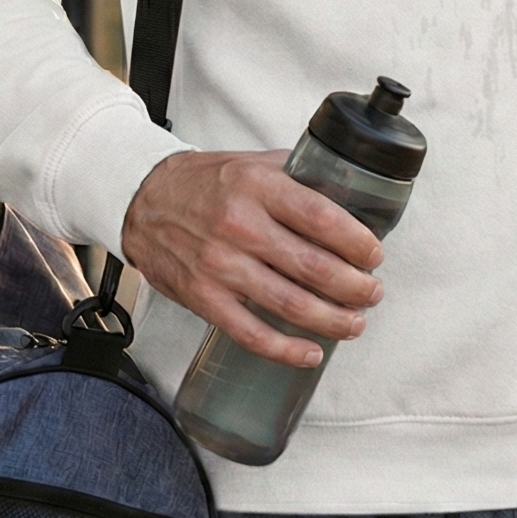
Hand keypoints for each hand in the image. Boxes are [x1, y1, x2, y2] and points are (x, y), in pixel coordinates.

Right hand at [120, 149, 383, 367]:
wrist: (142, 200)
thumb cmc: (206, 182)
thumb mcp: (253, 164)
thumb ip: (298, 176)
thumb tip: (350, 193)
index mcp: (258, 188)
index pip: (322, 218)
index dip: (357, 242)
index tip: (374, 255)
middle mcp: (241, 226)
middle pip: (313, 266)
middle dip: (355, 287)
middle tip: (372, 292)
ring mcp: (220, 265)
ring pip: (289, 303)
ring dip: (332, 319)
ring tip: (355, 323)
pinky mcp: (203, 297)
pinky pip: (251, 332)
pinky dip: (285, 349)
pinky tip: (311, 353)